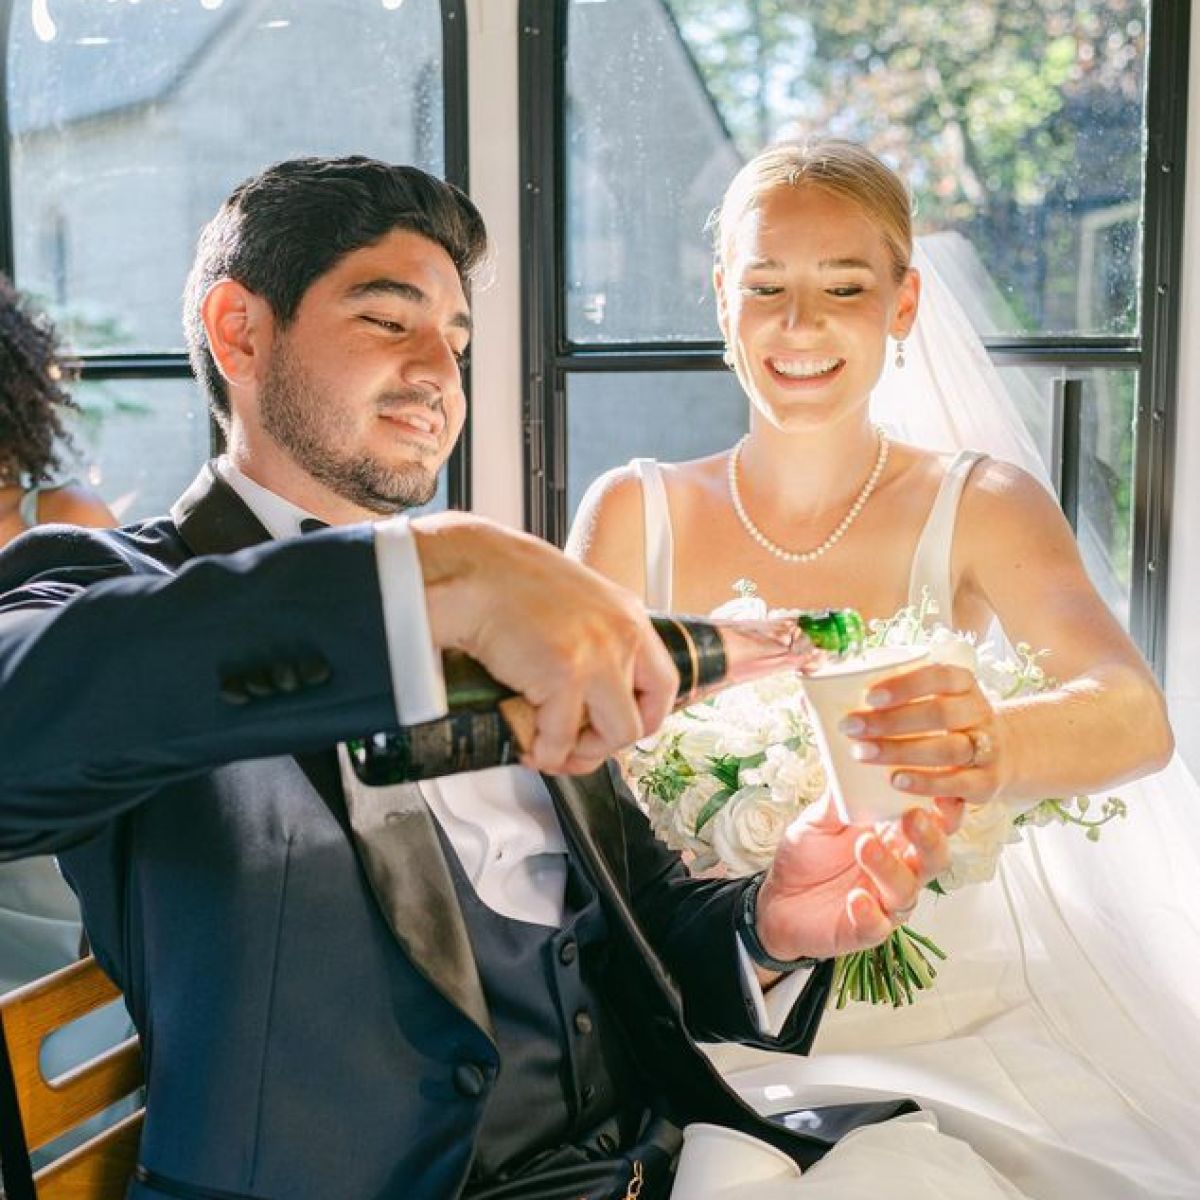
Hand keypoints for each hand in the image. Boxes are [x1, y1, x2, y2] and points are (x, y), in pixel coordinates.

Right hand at [411, 512, 677, 774]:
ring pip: (612, 736)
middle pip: (641, 719)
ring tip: (549, 748)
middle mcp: (622, 635)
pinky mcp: (565, 675)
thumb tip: (587, 692)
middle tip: (573, 748)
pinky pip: (561, 738)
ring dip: (577, 753)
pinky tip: (525, 743)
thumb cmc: (505, 582)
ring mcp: (598, 656)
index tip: (619, 730)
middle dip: (603, 745)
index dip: (644, 718)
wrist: (471, 570)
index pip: (664, 684)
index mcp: (627, 615)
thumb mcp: (571, 601)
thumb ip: (591, 637)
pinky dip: (542, 752)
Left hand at [753, 794, 960, 961]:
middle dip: (929, 837)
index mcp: (895, 837)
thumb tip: (850, 761)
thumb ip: (839, 797)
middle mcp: (900, 869)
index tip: (944, 787)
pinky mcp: (866, 929)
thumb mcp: (819, 820)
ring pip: (906, 889)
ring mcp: (885, 901)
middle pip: (934, 857)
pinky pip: (877, 925)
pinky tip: (855, 899)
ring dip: (889, 867)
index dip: (945, 808)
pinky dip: (869, 912)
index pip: (934, 822)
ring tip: (865, 845)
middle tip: (912, 817)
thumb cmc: (807, 856)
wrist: (777, 899)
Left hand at [839, 662, 1010, 802]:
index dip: (905, 684)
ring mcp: (987, 748)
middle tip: (850, 727)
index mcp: (963, 684)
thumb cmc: (940, 725)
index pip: (939, 675)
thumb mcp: (924, 701)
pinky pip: (960, 784)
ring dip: (903, 751)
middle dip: (891, 720)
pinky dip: (928, 783)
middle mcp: (979, 713)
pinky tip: (898, 781)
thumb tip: (814, 698)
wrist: (994, 757)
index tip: (868, 696)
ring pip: (949, 748)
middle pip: (941, 713)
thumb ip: (882, 699)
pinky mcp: (986, 782)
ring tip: (863, 753)